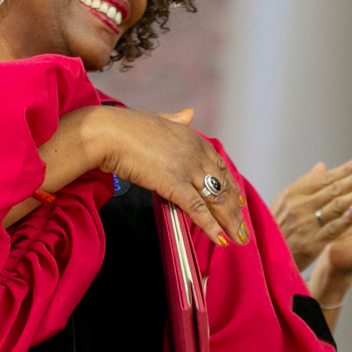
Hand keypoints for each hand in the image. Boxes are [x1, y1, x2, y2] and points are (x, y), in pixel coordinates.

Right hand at [65, 105, 249, 245]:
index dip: (230, 184)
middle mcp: (195, 153)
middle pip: (223, 185)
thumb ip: (175, 119)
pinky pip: (197, 209)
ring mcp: (186, 169)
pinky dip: (211, 226)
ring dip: (230, 221)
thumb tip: (189, 113)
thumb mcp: (157, 118)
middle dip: (235, 208)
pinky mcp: (174, 184)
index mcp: (192, 138)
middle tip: (243, 226)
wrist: (107, 133)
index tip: (239, 198)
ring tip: (239, 238)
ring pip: (216, 199)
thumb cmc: (125, 126)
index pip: (219, 165)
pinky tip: (221, 239)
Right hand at [271, 159, 351, 271]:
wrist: (262, 257)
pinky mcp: (311, 242)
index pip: (324, 179)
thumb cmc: (274, 228)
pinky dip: (345, 219)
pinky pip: (332, 229)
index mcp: (293, 194)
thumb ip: (305, 184)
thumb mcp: (283, 203)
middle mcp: (299, 206)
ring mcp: (306, 224)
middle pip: (333, 190)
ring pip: (336, 206)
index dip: (344, 170)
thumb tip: (322, 166)